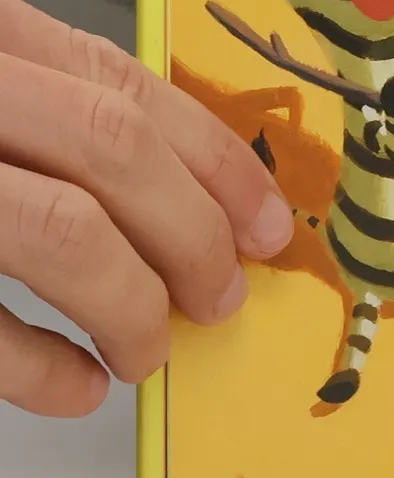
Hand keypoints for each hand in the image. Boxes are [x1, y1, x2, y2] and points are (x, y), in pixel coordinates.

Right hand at [0, 0, 292, 414]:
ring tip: (145, 352)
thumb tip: (171, 201)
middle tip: (221, 299)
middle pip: (116, 152)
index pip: (125, 90)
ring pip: (63, 232)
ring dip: (131, 307)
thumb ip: (44, 114)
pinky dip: (40, 368)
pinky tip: (74, 387)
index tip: (268, 229)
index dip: (218, 165)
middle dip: (193, 236)